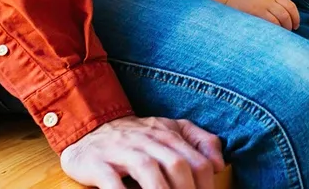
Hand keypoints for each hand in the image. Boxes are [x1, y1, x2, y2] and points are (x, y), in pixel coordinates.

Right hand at [60, 115, 224, 188]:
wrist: (90, 127)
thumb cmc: (136, 135)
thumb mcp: (170, 130)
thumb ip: (199, 141)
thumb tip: (219, 164)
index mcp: (168, 134)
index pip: (196, 162)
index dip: (206, 186)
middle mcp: (147, 140)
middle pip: (176, 165)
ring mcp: (122, 150)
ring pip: (147, 170)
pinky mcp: (97, 162)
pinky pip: (111, 180)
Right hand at [225, 0, 299, 29]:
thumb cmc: (246, 1)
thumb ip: (273, 4)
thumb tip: (286, 18)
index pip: (290, 5)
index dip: (296, 16)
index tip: (296, 25)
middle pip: (286, 12)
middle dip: (291, 24)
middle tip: (290, 31)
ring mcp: (262, 5)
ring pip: (280, 17)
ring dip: (284, 28)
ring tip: (281, 34)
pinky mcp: (256, 12)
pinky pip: (270, 22)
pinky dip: (275, 29)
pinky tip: (273, 34)